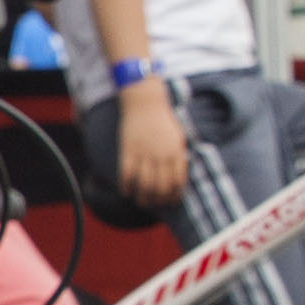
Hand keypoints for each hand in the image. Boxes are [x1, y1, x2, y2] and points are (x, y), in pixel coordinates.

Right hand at [109, 78, 187, 206]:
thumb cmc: (163, 119)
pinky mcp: (127, 150)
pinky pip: (126, 174)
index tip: (170, 201)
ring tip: (140, 201)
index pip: (177, 182)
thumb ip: (178, 157)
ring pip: (143, 185)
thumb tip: (178, 179)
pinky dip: (125, 186)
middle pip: (160, 187)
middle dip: (158, 201)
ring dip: (142, 198)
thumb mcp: (178, 137)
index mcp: (175, 152)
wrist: (145, 101)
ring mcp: (143, 153)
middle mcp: (160, 155)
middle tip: (154, 204)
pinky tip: (126, 191)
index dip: (174, 196)